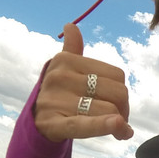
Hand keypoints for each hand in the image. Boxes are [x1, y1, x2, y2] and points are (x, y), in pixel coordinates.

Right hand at [33, 24, 132, 141]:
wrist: (35, 120)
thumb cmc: (59, 92)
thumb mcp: (64, 68)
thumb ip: (72, 48)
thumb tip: (70, 26)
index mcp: (66, 60)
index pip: (116, 75)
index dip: (122, 90)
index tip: (115, 102)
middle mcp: (59, 77)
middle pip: (117, 93)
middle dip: (123, 109)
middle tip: (117, 119)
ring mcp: (55, 101)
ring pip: (108, 110)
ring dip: (119, 126)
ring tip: (116, 131)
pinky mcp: (54, 124)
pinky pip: (84, 124)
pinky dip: (103, 125)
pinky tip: (119, 127)